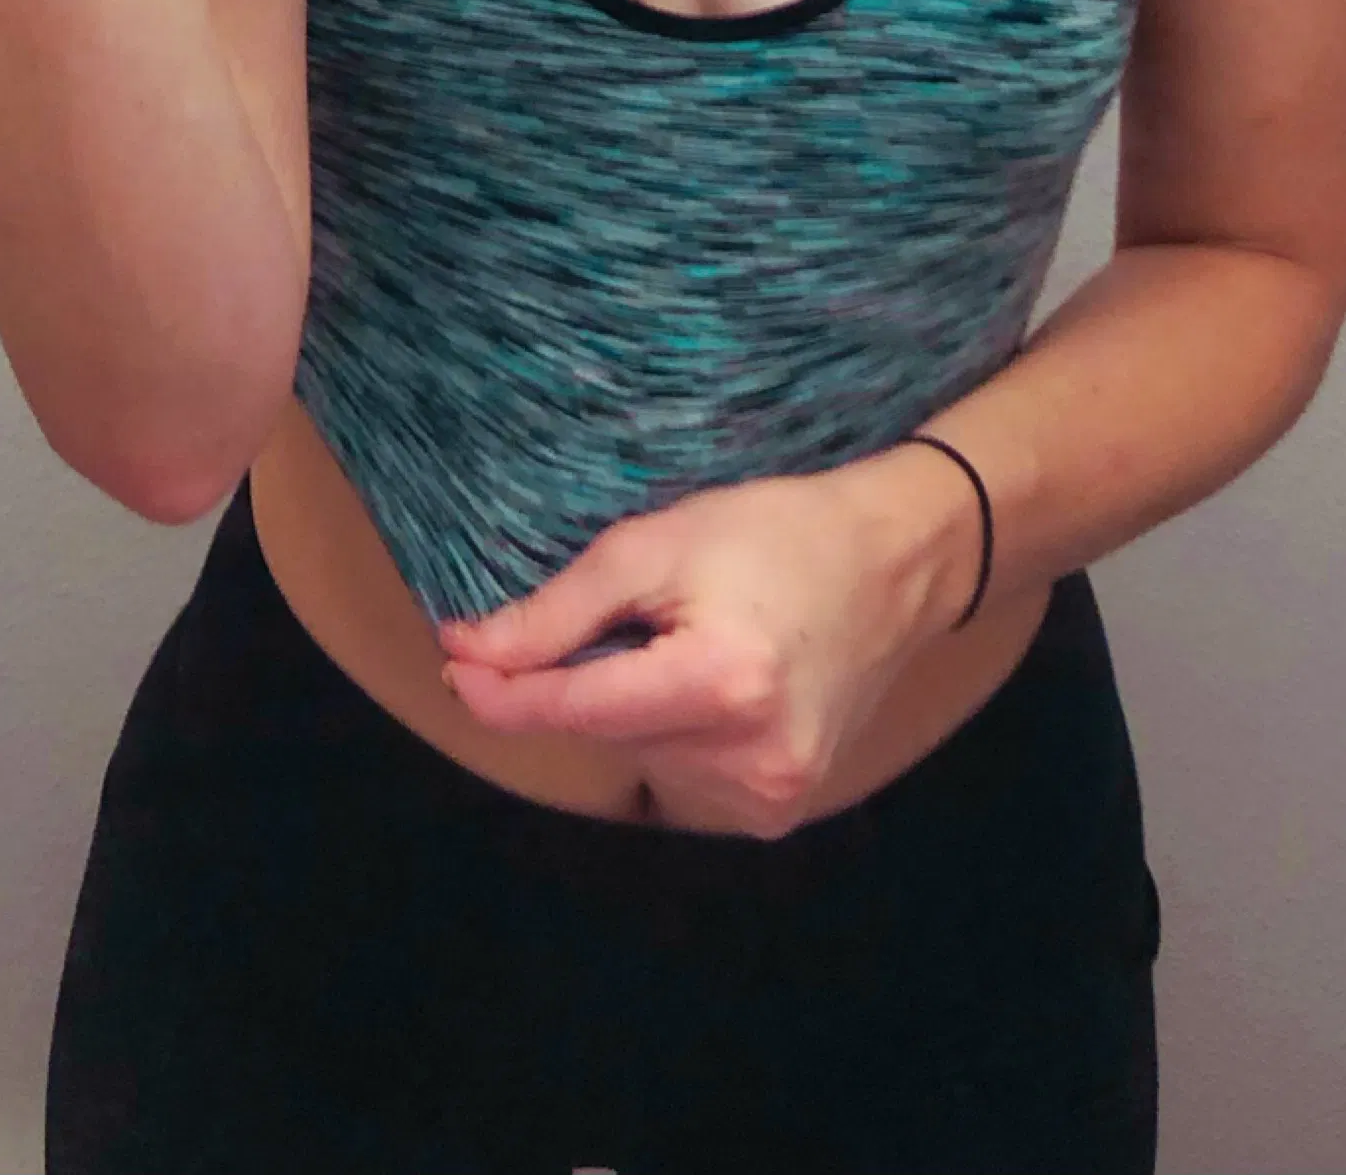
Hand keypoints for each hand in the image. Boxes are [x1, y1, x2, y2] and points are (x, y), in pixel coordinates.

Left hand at [434, 449, 983, 837]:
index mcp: (722, 686)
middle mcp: (750, 760)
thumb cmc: (774, 534)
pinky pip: (682, 778)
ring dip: (635, 709)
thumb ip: (561, 610)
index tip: (454, 665)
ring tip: (691, 644)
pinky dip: (673, 736)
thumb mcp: (658, 544)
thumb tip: (471, 651)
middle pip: (608, 731)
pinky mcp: (778, 811)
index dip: (504, 691)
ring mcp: (770, 797)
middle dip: (590, 680)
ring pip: (640, 758)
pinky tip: (711, 688)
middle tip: (639, 615)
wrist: (892, 565)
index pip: (577, 707)